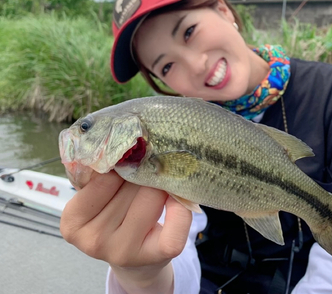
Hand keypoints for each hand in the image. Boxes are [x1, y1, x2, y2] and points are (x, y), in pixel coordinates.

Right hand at [60, 170, 192, 292]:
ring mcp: (124, 250)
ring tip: (160, 185)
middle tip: (151, 170)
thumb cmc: (114, 218)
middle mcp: (94, 240)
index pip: (105, 178)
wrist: (134, 261)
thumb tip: (130, 146)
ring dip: (162, 185)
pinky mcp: (155, 255)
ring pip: (154, 196)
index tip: (131, 160)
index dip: (123, 165)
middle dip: (144, 173)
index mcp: (73, 221)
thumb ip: (103, 174)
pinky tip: (177, 199)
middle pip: (132, 186)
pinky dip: (182, 205)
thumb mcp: (97, 197)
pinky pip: (177, 222)